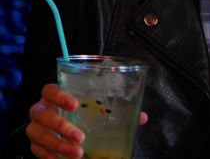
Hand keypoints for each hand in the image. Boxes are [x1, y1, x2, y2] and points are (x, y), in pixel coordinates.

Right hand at [26, 84, 148, 157]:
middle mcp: (41, 109)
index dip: (59, 96)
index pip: (49, 90)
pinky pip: (36, 150)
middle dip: (60, 126)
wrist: (65, 129)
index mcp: (55, 96)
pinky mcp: (34, 144)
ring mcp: (35, 127)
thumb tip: (141, 117)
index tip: (76, 105)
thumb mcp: (98, 109)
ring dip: (57, 145)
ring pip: (37, 134)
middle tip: (80, 137)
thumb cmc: (83, 113)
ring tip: (77, 152)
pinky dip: (49, 156)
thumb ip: (118, 110)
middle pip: (41, 114)